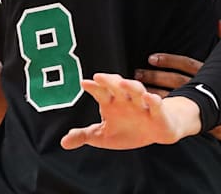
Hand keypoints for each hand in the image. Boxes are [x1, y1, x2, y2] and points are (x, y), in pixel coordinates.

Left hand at [60, 73, 199, 149]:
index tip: (84, 83)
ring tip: (123, 82)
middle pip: (117, 86)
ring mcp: (141, 103)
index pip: (100, 91)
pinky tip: (149, 98)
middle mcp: (125, 99)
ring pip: (136, 90)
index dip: (93, 86)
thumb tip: (63, 142)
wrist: (156, 133)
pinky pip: (156, 104)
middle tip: (99, 77)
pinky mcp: (157, 111)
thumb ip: (84, 136)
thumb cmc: (128, 130)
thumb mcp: (103, 136)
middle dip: (109, 81)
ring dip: (130, 85)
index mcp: (111, 102)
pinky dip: (153, 100)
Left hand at [134, 52, 220, 141]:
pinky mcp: (204, 123)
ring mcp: (203, 107)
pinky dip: (168, 113)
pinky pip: (182, 117)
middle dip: (155, 78)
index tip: (151, 58)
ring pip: (175, 99)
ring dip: (156, 95)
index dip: (168, 60)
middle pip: (175, 82)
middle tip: (137, 75)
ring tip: (140, 92)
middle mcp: (205, 89)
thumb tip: (220, 23)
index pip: (185, 64)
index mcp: (211, 74)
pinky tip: (155, 111)